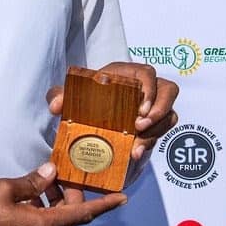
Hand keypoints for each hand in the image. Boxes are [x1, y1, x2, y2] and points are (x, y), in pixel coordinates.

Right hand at [0, 163, 123, 225]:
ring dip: (57, 205)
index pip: (82, 215)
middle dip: (73, 197)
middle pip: (69, 219)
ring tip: (46, 182)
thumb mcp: (5, 189)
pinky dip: (44, 214)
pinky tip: (30, 198)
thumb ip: (32, 182)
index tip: (123, 199)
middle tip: (67, 176)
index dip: (104, 205)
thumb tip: (51, 172)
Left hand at [46, 62, 178, 186]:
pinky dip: (153, 140)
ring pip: (169, 113)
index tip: (140, 110)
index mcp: (127, 74)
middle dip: (159, 110)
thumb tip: (57, 106)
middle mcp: (144, 87)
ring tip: (136, 147)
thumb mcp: (70, 96)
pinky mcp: (155, 122)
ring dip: (156, 130)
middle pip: (168, 91)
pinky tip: (136, 153)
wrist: (90, 116)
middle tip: (140, 127)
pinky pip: (165, 128)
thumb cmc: (84, 99)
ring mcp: (153, 105)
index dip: (149, 90)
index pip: (147, 73)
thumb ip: (58, 96)